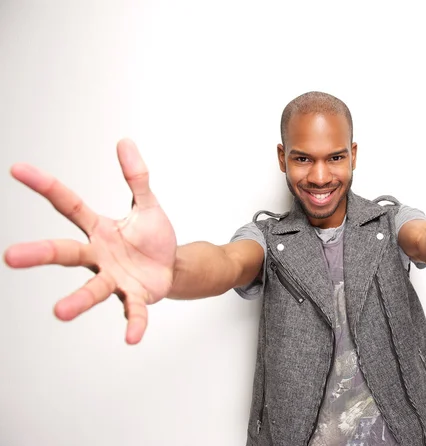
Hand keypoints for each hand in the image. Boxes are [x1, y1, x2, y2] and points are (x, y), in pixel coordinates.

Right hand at [4, 139, 176, 343]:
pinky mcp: (135, 296)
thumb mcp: (148, 204)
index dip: (45, 186)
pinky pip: (132, 310)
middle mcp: (99, 255)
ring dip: (77, 300)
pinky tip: (132, 337)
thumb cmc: (152, 238)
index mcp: (99, 229)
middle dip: (40, 254)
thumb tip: (124, 142)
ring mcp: (115, 278)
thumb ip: (137, 177)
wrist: (172, 266)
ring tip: (59, 312)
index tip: (18, 169)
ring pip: (93, 288)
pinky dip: (133, 323)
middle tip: (10, 257)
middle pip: (67, 253)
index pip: (68, 205)